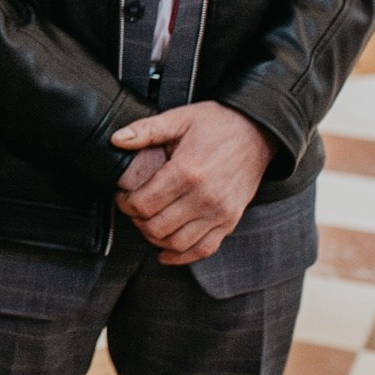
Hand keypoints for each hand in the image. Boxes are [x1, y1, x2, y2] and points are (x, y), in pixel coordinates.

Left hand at [110, 102, 274, 264]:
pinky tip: (166, 251)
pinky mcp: (230, 221)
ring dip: (155, 238)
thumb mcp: (179, 118)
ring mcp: (220, 213)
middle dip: (137, 220)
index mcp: (187, 172)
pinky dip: (182, 256)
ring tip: (148, 222)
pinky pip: (204, 250)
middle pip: (157, 227)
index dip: (125, 203)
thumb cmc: (217, 124)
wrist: (257, 133)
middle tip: (133, 208)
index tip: (123, 196)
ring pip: (177, 243)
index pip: (144, 204)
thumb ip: (146, 130)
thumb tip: (116, 139)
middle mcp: (205, 198)